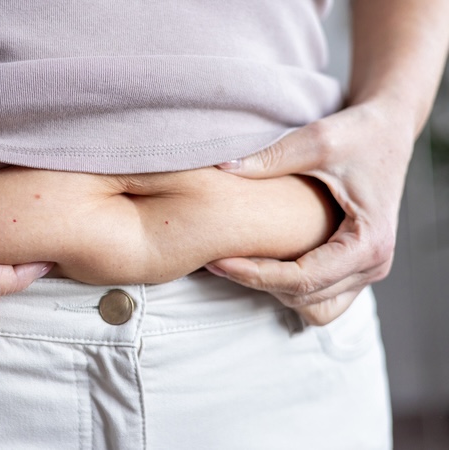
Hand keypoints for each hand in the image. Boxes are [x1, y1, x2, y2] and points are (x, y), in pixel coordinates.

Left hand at [205, 100, 413, 324]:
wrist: (388, 129)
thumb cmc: (359, 133)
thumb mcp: (317, 140)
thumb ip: (272, 157)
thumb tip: (223, 167)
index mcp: (369, 243)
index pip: (303, 279)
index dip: (255, 275)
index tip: (217, 262)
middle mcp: (373, 265)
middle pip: (304, 297)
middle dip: (257, 281)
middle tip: (215, 260)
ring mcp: (366, 270)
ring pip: (312, 307)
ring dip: (275, 290)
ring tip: (239, 261)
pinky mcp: (355, 268)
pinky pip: (319, 297)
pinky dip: (290, 288)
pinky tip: (263, 260)